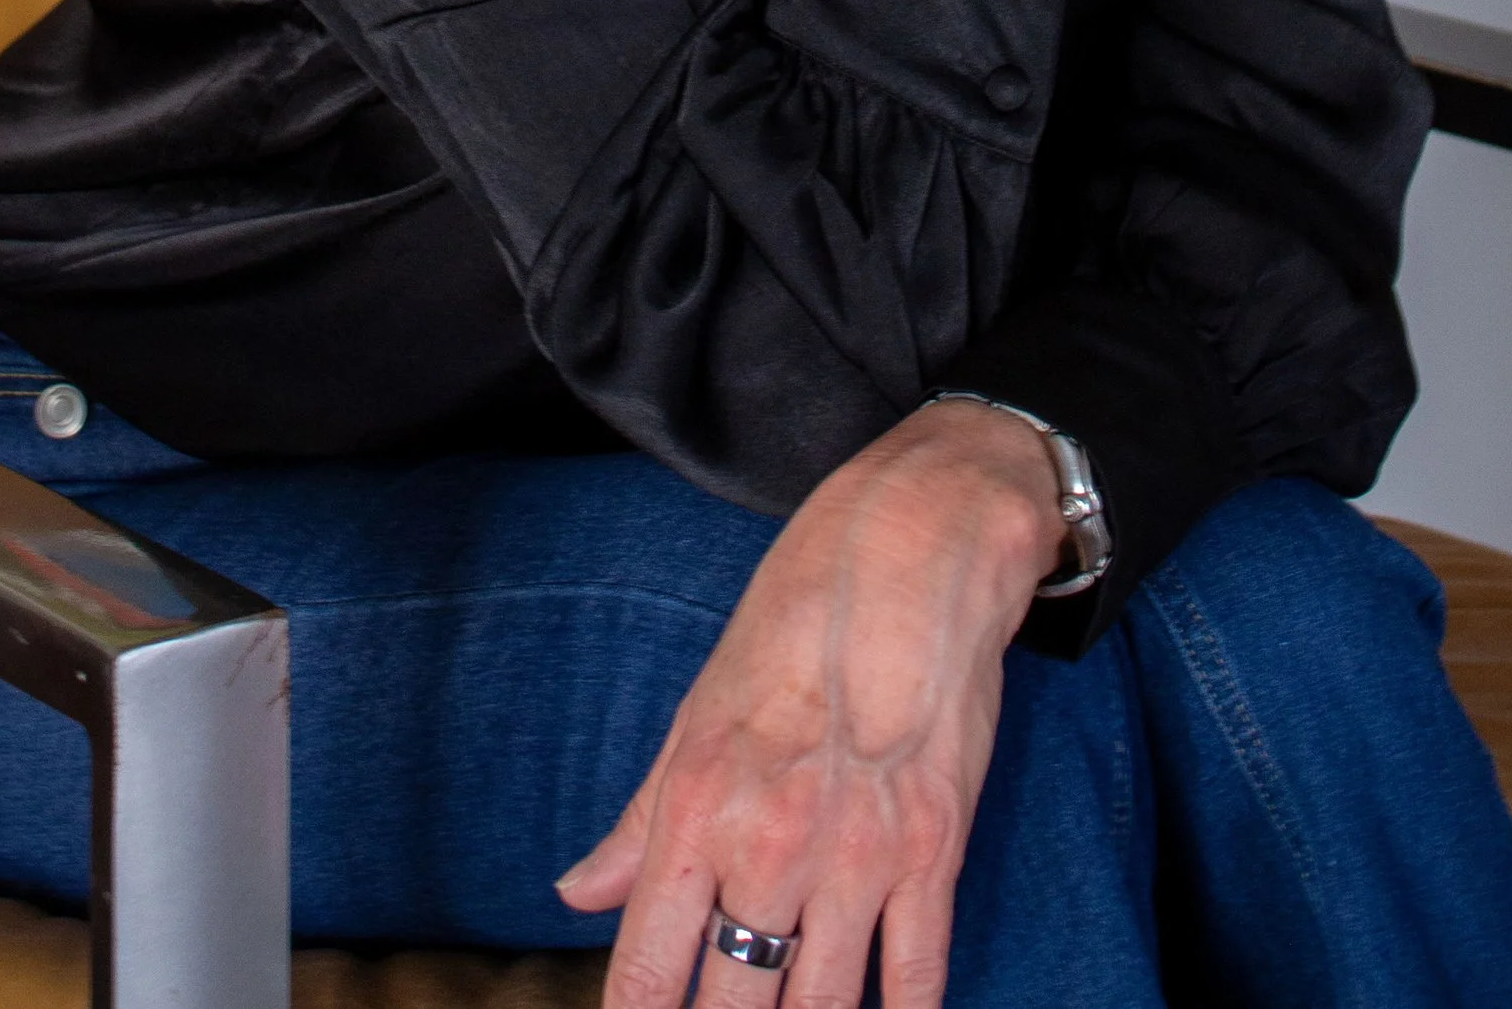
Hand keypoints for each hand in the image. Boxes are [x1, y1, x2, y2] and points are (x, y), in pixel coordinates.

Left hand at [558, 401, 1063, 1008]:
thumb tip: (578, 895)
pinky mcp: (934, 851)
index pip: (646, 971)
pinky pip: (916, 977)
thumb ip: (642, 820)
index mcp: (698, 806)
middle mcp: (770, 845)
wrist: (912, 546)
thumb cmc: (797, 614)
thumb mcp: (699, 709)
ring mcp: (856, 857)